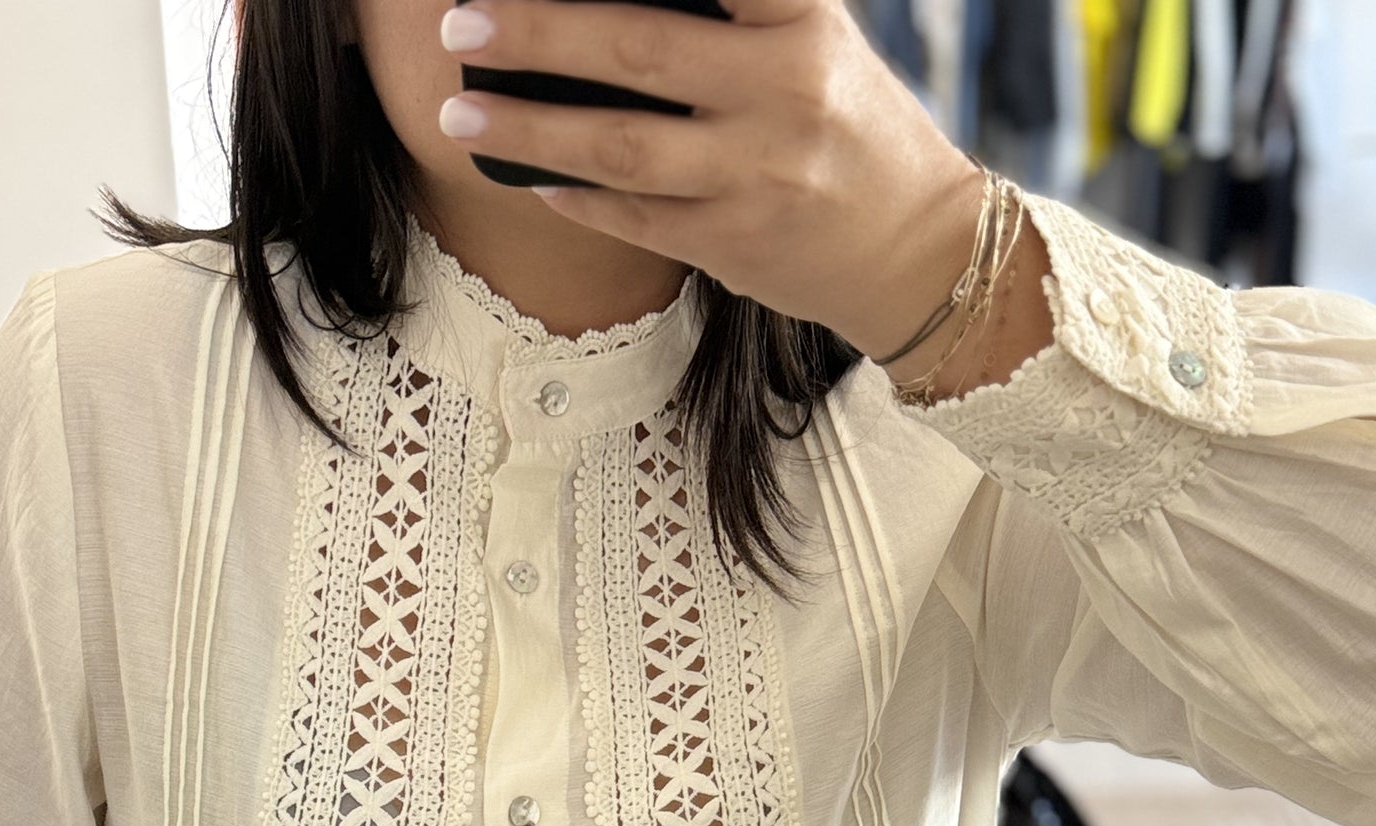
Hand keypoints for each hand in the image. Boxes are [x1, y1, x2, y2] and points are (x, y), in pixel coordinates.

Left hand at [433, 0, 993, 365]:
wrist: (914, 250)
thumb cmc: (847, 127)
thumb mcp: (813, 41)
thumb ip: (732, 12)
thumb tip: (604, 0)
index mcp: (802, 23)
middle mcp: (783, 94)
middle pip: (638, 49)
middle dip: (538, 32)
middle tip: (462, 22)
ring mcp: (756, 177)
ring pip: (621, 148)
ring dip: (529, 129)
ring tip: (460, 112)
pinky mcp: (736, 245)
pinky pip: (633, 218)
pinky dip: (571, 192)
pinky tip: (525, 172)